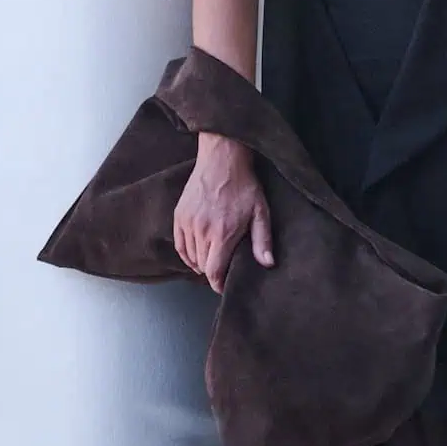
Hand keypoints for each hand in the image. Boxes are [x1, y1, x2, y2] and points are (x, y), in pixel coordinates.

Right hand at [173, 134, 275, 294]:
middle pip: (202, 266)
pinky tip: (196, 253)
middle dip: (213, 272)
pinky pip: (179, 245)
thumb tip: (267, 264)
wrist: (222, 159)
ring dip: (200, 262)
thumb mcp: (260, 212)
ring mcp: (188, 223)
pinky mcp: (179, 216)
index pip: (214, 271)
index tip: (223, 286)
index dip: (218, 283)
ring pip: (190, 257)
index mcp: (222, 233)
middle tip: (223, 269)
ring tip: (212, 260)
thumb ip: (262, 240)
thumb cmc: (244, 185)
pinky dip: (187, 253)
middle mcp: (201, 231)